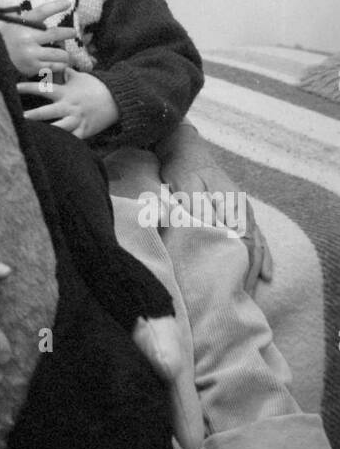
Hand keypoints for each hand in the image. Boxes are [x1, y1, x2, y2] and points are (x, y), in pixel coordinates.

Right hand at [0, 0, 76, 77]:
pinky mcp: (31, 68)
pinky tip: (60, 65)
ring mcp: (30, 53)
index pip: (42, 11)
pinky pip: (53, 66)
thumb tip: (21, 12)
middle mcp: (28, 37)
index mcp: (21, 24)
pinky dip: (59, 66)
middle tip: (73, 32)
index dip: (56, 6)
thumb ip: (16, 17)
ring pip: (59, 53)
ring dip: (65, 54)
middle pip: (56, 33)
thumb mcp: (4, 24)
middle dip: (68, 32)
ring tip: (67, 55)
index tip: (67, 3)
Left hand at [17, 68, 119, 138]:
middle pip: (46, 112)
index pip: (43, 89)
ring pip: (57, 129)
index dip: (28, 87)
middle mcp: (69, 107)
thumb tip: (54, 63)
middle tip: (16, 117)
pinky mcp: (84, 131)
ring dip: (44, 132)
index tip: (14, 87)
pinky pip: (72, 139)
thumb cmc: (95, 87)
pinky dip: (63, 143)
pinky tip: (51, 147)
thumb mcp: (80, 76)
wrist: (117, 99)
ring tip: (31, 135)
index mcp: (65, 93)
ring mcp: (76, 120)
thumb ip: (64, 72)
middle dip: (31, 116)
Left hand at [156, 124, 272, 291]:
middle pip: (252, 247)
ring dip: (255, 269)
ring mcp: (242, 209)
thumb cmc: (181, 167)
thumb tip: (211, 230)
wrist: (184, 147)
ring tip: (251, 295)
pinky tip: (266, 274)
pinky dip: (263, 256)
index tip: (232, 287)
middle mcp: (241, 208)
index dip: (239, 265)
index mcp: (231, 203)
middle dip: (247, 274)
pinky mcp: (238, 211)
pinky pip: (256, 237)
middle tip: (241, 300)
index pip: (241, 241)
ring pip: (256, 245)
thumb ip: (197, 207)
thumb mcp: (184, 185)